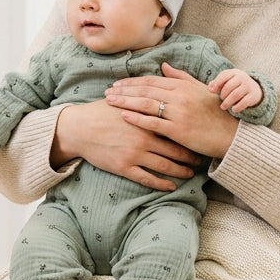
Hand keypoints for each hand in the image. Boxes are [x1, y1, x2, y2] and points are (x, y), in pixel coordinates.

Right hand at [52, 100, 198, 191]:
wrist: (79, 128)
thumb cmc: (100, 112)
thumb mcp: (123, 100)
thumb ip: (143, 99)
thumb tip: (158, 93)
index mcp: (146, 119)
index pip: (174, 127)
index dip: (189, 134)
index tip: (199, 137)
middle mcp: (144, 138)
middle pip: (175, 149)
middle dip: (190, 155)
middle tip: (200, 159)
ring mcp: (135, 154)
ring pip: (165, 166)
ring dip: (181, 171)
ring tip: (190, 173)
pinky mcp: (124, 167)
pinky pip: (148, 178)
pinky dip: (162, 184)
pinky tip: (170, 186)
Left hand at [105, 62, 240, 159]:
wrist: (230, 134)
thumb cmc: (215, 111)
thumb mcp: (199, 89)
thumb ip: (180, 77)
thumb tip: (163, 66)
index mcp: (182, 86)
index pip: (151, 81)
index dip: (132, 82)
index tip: (117, 84)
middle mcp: (179, 97)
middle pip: (145, 91)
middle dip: (124, 91)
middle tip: (107, 92)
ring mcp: (178, 113)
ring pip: (146, 104)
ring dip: (125, 102)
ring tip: (110, 101)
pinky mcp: (178, 130)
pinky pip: (153, 123)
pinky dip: (137, 119)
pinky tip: (123, 116)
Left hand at [207, 68, 262, 112]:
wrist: (254, 88)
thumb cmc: (236, 85)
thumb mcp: (227, 81)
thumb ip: (217, 83)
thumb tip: (210, 89)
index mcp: (234, 72)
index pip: (224, 75)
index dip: (216, 83)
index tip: (212, 91)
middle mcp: (242, 77)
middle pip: (229, 86)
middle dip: (223, 94)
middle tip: (221, 99)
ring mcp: (248, 86)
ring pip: (235, 94)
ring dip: (227, 102)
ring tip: (223, 106)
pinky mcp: (253, 95)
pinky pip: (244, 102)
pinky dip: (237, 107)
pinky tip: (233, 109)